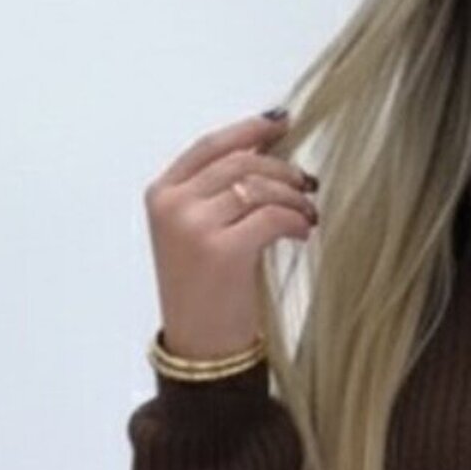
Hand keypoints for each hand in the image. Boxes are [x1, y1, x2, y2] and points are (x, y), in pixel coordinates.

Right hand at [144, 110, 317, 360]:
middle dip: (282, 168)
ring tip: (308, 213)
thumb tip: (269, 150)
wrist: (200, 345)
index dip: (250, 130)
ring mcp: (193, 227)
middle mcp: (173, 206)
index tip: (283, 124)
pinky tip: (303, 232)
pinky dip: (296, 220)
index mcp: (162, 194)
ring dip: (294, 196)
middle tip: (308, 183)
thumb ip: (220, 191)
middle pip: (240, 162)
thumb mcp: (199, 231)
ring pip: (259, 187)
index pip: (211, 146)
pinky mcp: (221, 251)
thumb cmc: (206, 289)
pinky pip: (272, 216)